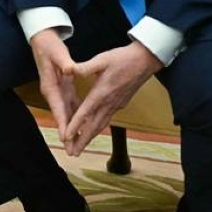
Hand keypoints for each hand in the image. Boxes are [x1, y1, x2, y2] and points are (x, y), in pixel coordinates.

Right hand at [28, 29, 79, 143]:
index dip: (62, 122)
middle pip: (62, 116)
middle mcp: (53, 92)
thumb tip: (71, 70)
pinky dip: (77, 117)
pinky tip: (84, 126)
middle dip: (67, 134)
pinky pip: (72, 106)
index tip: (65, 137)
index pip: (57, 107)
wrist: (43, 40)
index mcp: (50, 86)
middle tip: (73, 151)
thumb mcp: (57, 53)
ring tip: (79, 145)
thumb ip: (65, 63)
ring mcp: (58, 92)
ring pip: (67, 114)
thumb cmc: (49, 46)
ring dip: (72, 129)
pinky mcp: (64, 89)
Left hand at [62, 41, 161, 155]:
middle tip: (72, 153)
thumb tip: (69, 70)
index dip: (75, 126)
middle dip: (82, 140)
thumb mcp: (102, 59)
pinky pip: (107, 120)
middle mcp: (109, 102)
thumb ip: (84, 67)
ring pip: (101, 125)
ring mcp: (116, 105)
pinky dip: (98, 128)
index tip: (66, 137)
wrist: (145, 61)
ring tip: (80, 148)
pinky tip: (93, 131)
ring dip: (90, 137)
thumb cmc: (123, 58)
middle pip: (93, 126)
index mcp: (102, 92)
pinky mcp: (120, 104)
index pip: (85, 112)